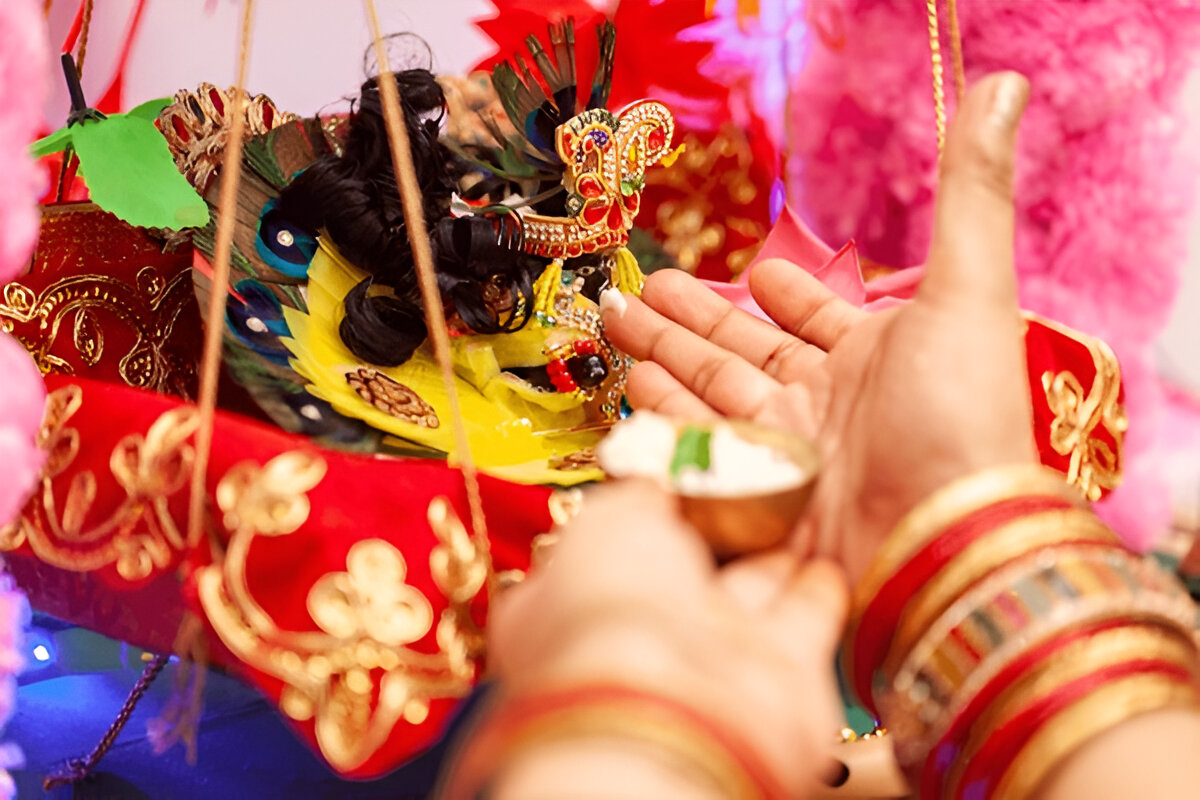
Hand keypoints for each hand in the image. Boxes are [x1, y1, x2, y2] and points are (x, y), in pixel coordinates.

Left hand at [488, 481, 849, 795]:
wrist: (679, 704)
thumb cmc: (610, 611)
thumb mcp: (603, 518)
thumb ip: (632, 494)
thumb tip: (648, 484)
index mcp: (566, 608)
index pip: (599, 553)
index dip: (627, 519)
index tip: (658, 483)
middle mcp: (638, 640)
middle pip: (680, 578)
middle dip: (707, 538)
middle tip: (734, 491)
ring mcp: (707, 661)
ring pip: (743, 597)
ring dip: (766, 562)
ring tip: (790, 519)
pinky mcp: (779, 677)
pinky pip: (801, 620)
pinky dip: (814, 592)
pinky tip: (823, 565)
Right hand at [603, 73, 1036, 582]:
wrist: (938, 544)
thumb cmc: (961, 419)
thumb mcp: (970, 290)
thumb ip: (970, 190)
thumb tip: (1002, 89)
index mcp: (875, 361)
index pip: (815, 321)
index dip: (787, 296)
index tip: (758, 271)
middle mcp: (825, 408)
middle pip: (742, 352)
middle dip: (690, 316)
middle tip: (641, 286)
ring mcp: (784, 454)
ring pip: (709, 392)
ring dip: (662, 353)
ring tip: (617, 318)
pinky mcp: (749, 496)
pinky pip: (696, 443)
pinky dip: (664, 413)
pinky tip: (634, 382)